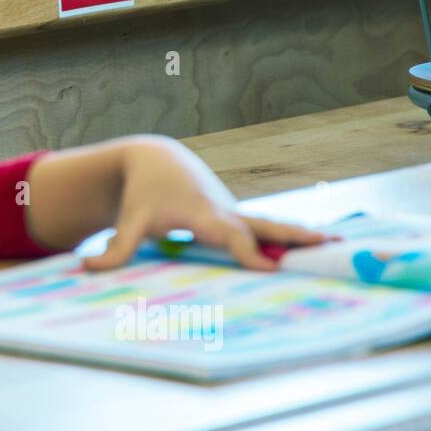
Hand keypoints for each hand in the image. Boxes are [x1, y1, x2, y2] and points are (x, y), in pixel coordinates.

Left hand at [84, 137, 326, 270]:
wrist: (157, 160)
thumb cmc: (143, 194)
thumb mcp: (130, 220)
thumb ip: (115, 248)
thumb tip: (86, 269)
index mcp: (202, 214)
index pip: (228, 235)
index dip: (245, 250)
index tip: (267, 268)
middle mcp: (227, 212)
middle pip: (265, 226)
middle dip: (295, 236)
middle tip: (330, 247)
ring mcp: (237, 214)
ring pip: (274, 225)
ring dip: (306, 236)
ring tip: (343, 246)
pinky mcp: (240, 218)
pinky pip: (270, 230)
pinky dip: (296, 239)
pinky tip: (326, 250)